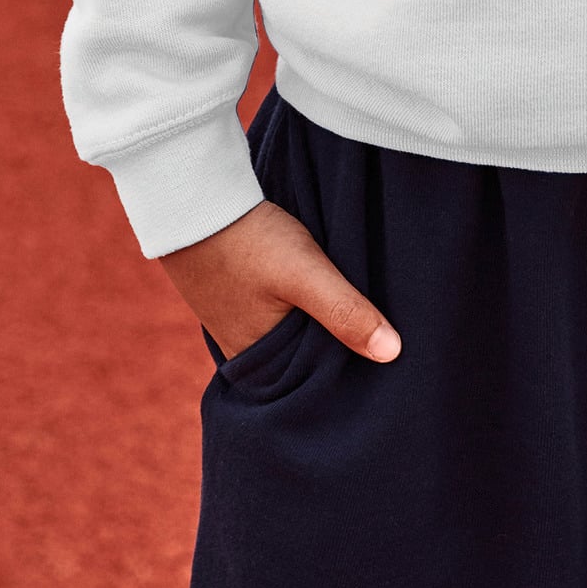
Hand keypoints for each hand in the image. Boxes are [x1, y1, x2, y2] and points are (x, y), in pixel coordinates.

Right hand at [159, 198, 402, 363]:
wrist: (194, 202)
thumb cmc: (248, 240)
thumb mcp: (304, 274)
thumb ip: (344, 311)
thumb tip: (392, 353)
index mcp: (261, 367)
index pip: (317, 385)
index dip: (350, 374)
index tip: (388, 366)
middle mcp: (248, 356)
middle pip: (306, 361)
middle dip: (336, 350)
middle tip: (381, 337)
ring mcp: (238, 327)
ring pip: (292, 335)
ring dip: (316, 324)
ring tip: (354, 310)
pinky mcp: (236, 300)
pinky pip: (276, 314)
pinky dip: (296, 307)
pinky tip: (315, 291)